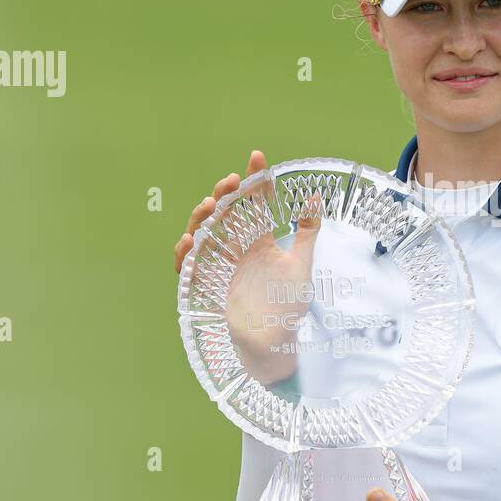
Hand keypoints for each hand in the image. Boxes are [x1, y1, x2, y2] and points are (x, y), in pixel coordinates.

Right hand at [173, 150, 321, 384]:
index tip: (256, 157)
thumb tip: (315, 197)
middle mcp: (236, 249)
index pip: (254, 203)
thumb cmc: (288, 306)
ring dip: (202, 218)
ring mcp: (219, 266)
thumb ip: (307, 232)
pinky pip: (188, 267)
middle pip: (223, 213)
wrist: (275, 343)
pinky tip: (190, 242)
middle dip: (223, 194)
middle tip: (230, 182)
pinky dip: (185, 254)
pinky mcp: (207, 286)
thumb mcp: (301, 264)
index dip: (254, 180)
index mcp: (259, 240)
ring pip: (202, 233)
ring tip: (210, 207)